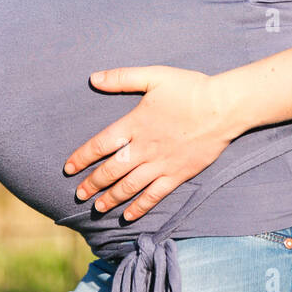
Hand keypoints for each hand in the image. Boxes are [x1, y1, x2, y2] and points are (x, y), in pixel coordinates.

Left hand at [62, 65, 234, 221]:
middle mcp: (144, 148)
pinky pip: (155, 196)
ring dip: (111, 198)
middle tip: (78, 194)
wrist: (223, 108)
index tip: (68, 168)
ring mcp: (161, 164)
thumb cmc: (189, 89)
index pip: (100, 145)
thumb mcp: (154, 76)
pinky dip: (140, 207)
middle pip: (111, 171)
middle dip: (92, 184)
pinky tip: (129, 215)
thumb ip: (122, 78)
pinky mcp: (178, 175)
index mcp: (135, 125)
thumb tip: (93, 78)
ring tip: (98, 207)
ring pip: (129, 187)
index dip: (82, 157)